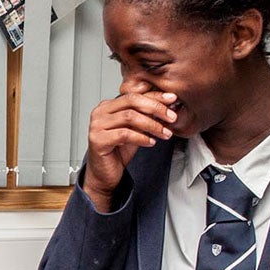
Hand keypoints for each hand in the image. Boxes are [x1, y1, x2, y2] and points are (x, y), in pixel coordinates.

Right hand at [82, 78, 178, 210]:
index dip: (155, 96)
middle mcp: (100, 112)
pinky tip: (151, 142)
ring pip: (129, 117)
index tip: (172, 99)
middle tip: (171, 117)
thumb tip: (169, 104)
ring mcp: (97, 125)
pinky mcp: (98, 140)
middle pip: (132, 101)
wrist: (105, 174)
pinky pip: (124, 134)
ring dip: (152, 125)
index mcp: (108, 105)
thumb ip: (148, 115)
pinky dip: (141, 137)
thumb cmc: (119, 151)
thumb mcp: (137, 129)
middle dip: (156, 108)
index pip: (134, 94)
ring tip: (164, 133)